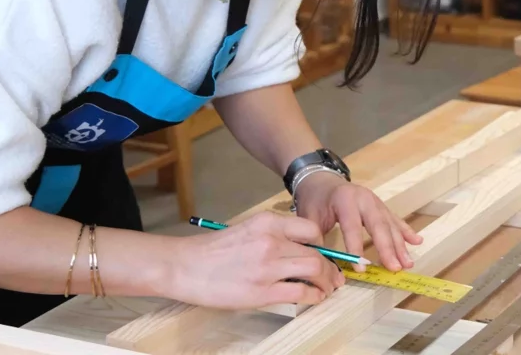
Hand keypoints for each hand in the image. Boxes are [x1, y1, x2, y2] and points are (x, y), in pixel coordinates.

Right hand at [166, 211, 344, 308]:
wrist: (185, 266)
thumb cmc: (213, 251)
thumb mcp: (246, 230)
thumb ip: (273, 236)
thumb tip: (299, 251)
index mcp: (267, 223)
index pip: (310, 229)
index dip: (322, 244)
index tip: (324, 254)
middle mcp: (271, 241)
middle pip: (316, 252)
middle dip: (331, 267)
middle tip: (335, 276)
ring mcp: (268, 267)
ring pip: (314, 270)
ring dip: (327, 281)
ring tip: (329, 288)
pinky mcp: (262, 292)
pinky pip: (300, 293)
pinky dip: (314, 296)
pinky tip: (315, 298)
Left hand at [293, 172, 422, 272]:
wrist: (321, 180)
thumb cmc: (315, 199)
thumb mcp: (308, 216)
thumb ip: (314, 239)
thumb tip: (322, 265)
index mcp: (344, 200)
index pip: (352, 227)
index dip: (356, 248)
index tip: (361, 269)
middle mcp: (364, 198)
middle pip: (378, 225)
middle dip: (388, 248)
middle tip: (395, 268)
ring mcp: (375, 201)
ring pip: (390, 224)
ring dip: (400, 245)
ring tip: (408, 263)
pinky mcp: (380, 206)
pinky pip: (395, 219)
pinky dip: (406, 231)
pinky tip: (417, 241)